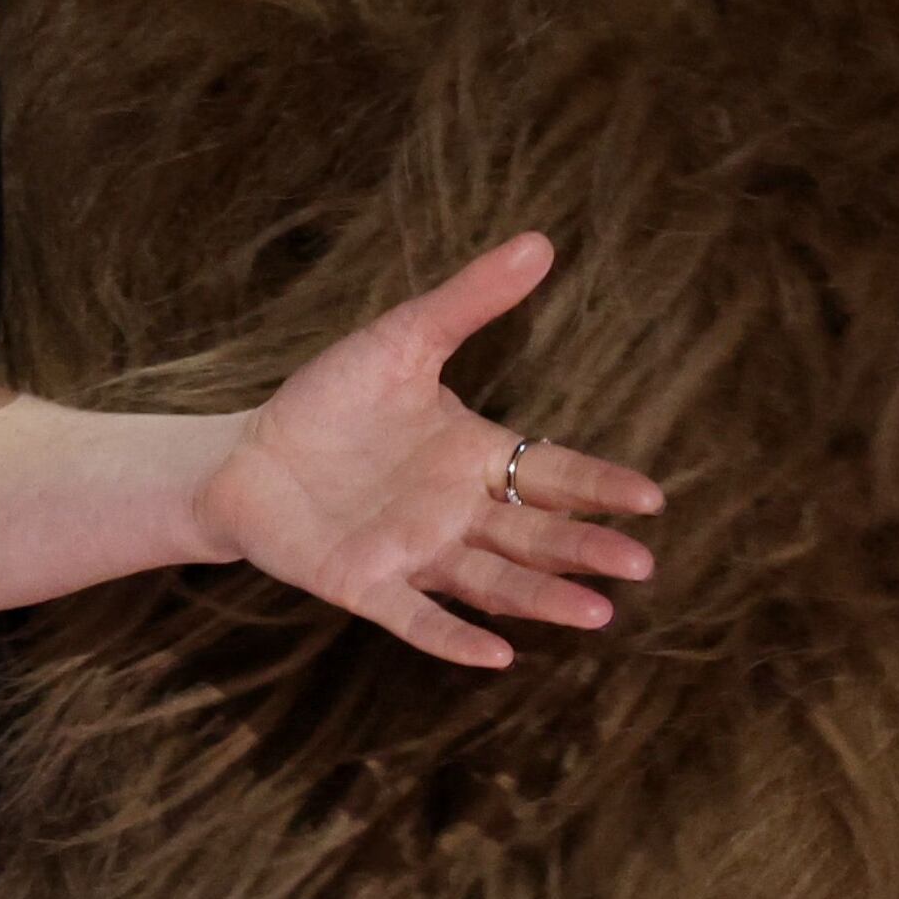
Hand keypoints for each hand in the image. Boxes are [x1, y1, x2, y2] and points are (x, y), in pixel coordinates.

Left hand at [190, 231, 659, 669]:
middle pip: (535, 536)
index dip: (599, 485)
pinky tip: (496, 656)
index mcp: (474, 458)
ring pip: (493, 583)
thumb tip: (540, 241)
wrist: (247, 454)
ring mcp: (417, 555)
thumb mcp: (401, 340)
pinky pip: (418, 617)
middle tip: (639, 564)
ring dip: (542, 600)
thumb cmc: (331, 401)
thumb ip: (469, 300)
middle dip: (586, 549)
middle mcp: (458, 514)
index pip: (552, 474)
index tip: (651, 497)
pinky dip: (455, 636)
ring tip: (595, 614)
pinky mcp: (368, 585)